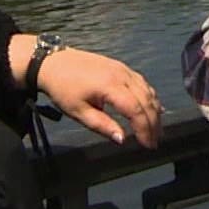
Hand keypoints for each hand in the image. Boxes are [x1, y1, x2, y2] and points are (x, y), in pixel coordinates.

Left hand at [34, 48, 163, 148]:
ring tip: (156, 130)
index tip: (148, 146)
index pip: (136, 110)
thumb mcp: (79, 112)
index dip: (145, 129)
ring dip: (155, 111)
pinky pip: (143, 83)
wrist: (52, 62)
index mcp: (110, 87)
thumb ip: (103, 126)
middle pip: (147, 101)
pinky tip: (153, 108)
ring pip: (148, 91)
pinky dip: (150, 97)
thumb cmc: (63, 89)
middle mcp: (122, 75)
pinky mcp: (122, 67)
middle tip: (154, 143)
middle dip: (153, 124)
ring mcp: (124, 69)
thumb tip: (122, 139)